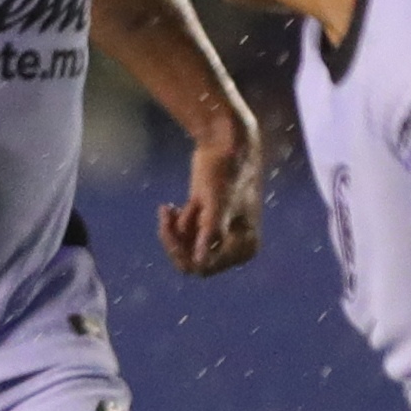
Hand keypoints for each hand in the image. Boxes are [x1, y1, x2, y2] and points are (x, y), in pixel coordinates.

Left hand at [158, 113, 260, 274]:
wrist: (224, 143)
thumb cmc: (226, 171)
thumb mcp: (217, 202)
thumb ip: (210, 233)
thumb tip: (200, 263)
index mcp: (245, 246)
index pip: (205, 267)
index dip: (182, 253)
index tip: (168, 228)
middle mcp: (234, 246)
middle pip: (192, 262)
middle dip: (175, 242)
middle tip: (165, 218)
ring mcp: (219, 237)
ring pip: (184, 250)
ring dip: (173, 231)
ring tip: (171, 208)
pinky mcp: (206, 225)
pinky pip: (182, 238)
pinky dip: (174, 225)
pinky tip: (170, 207)